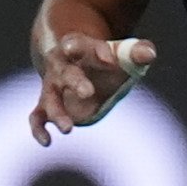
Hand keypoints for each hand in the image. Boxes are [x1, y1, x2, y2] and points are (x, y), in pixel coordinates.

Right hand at [29, 32, 153, 143]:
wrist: (75, 60)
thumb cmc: (103, 57)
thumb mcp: (121, 52)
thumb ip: (136, 52)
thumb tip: (149, 54)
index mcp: (77, 46)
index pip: (80, 43)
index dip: (95, 50)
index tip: (109, 59)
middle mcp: (59, 65)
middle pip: (64, 71)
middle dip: (75, 81)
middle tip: (88, 92)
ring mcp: (51, 86)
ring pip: (49, 98)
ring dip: (57, 112)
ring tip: (68, 129)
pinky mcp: (45, 105)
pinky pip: (36, 116)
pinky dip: (38, 129)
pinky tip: (47, 142)